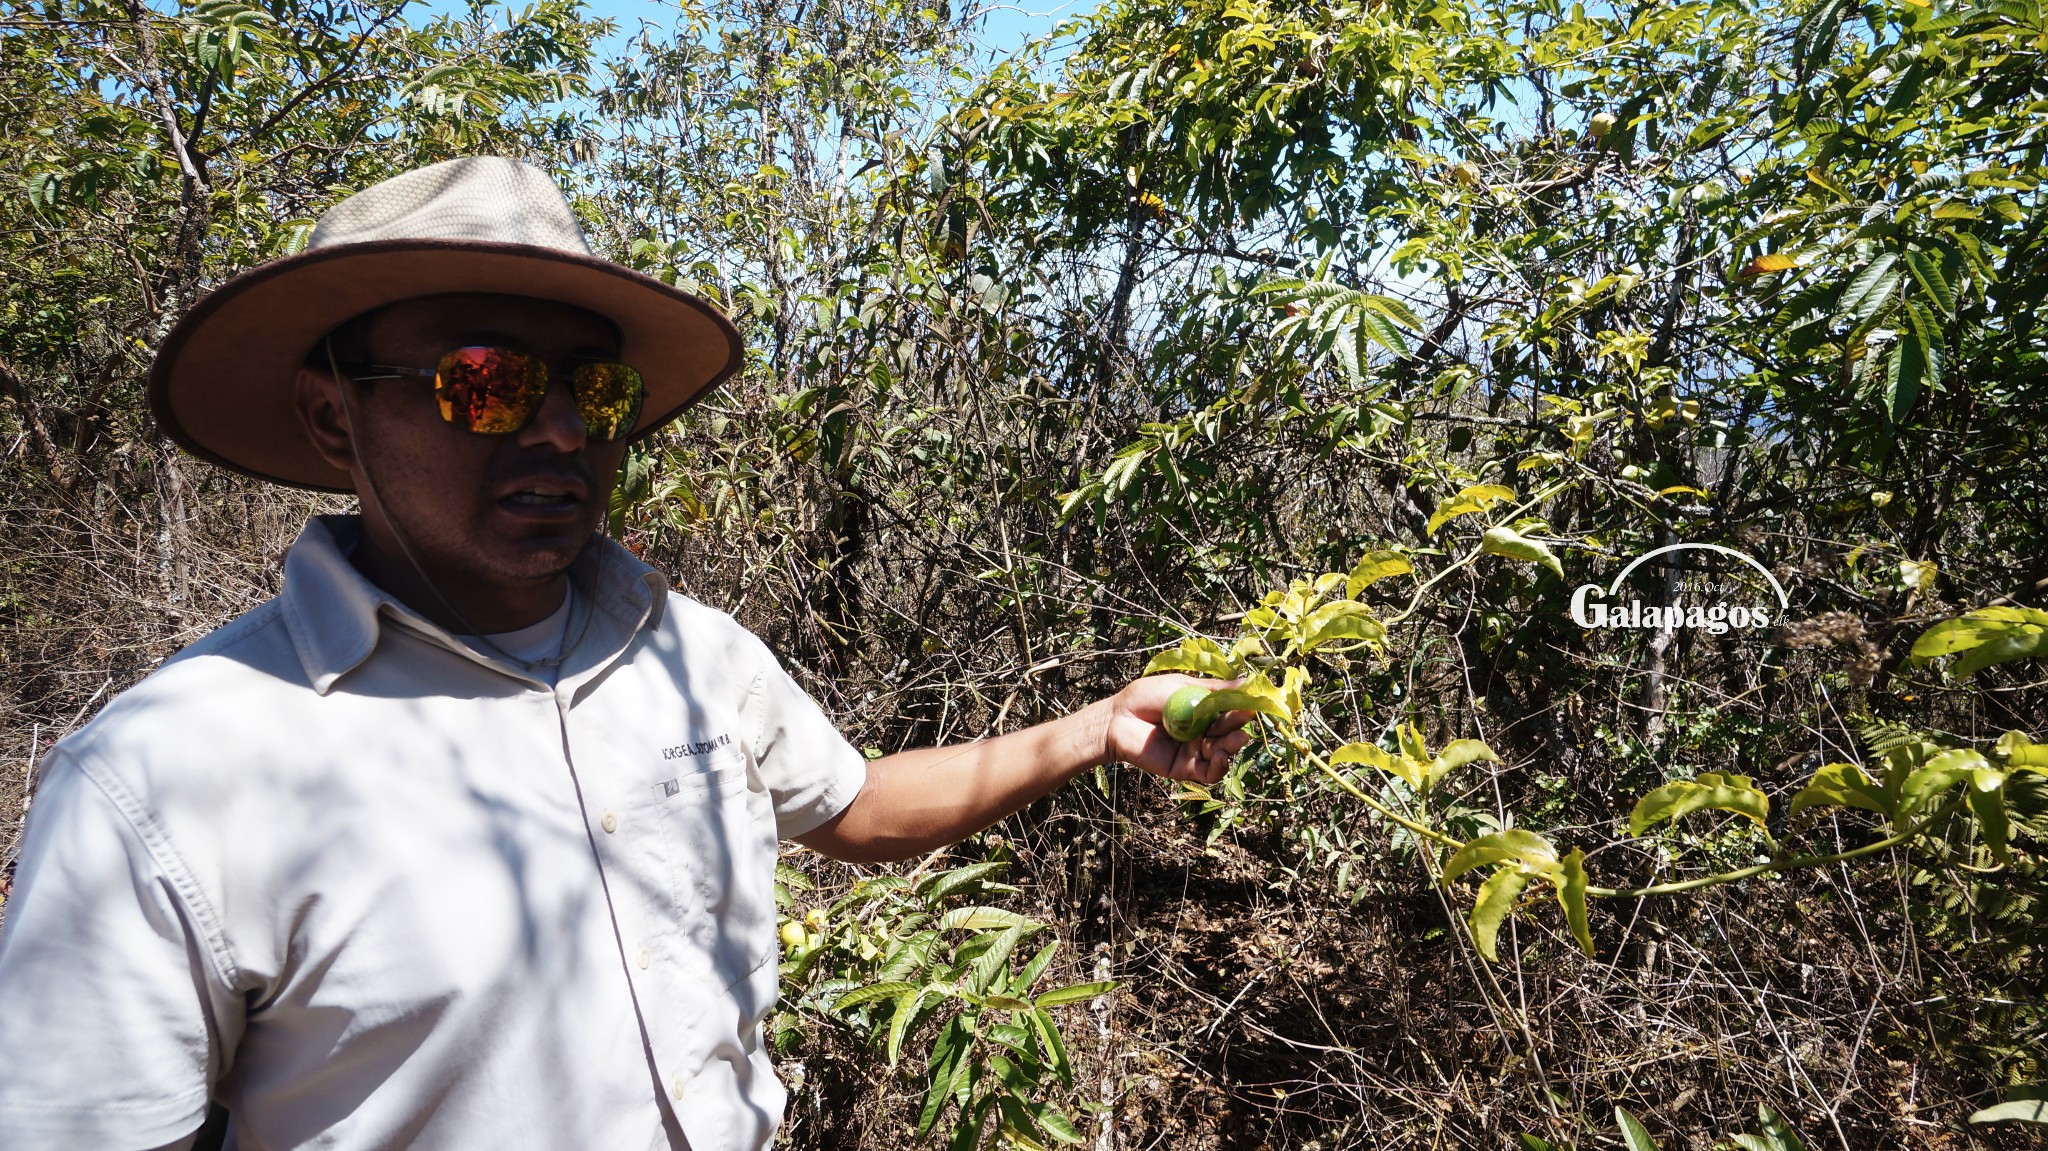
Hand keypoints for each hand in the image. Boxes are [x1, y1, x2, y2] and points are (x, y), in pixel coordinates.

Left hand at [1101, 674, 1254, 785]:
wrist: (1117, 718)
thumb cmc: (1145, 698)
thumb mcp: (1183, 686)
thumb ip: (1214, 690)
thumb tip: (1247, 682)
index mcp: (1203, 712)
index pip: (1229, 712)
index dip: (1241, 709)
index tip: (1252, 703)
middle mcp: (1202, 733)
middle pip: (1227, 733)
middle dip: (1237, 726)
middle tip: (1244, 719)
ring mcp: (1195, 752)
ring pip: (1222, 753)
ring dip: (1232, 747)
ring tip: (1236, 739)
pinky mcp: (1185, 769)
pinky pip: (1208, 773)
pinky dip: (1219, 767)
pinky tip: (1222, 757)